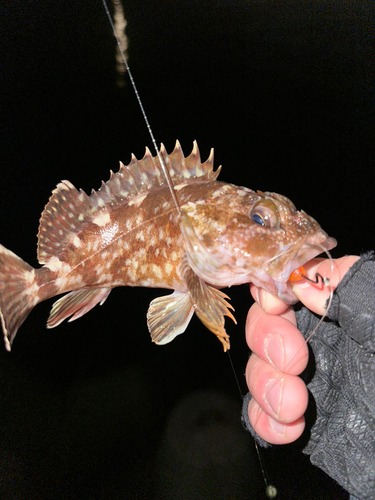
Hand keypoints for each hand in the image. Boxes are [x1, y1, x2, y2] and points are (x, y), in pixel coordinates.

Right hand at [245, 256, 358, 444]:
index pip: (288, 283)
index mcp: (343, 306)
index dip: (272, 288)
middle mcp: (321, 339)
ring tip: (294, 405)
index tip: (277, 305)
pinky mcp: (301, 419)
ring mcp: (308, 380)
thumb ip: (354, 286)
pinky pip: (260, 412)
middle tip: (294, 360)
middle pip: (264, 323)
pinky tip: (288, 428)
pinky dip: (263, 419)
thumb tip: (304, 283)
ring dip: (265, 383)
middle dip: (267, 338)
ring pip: (258, 368)